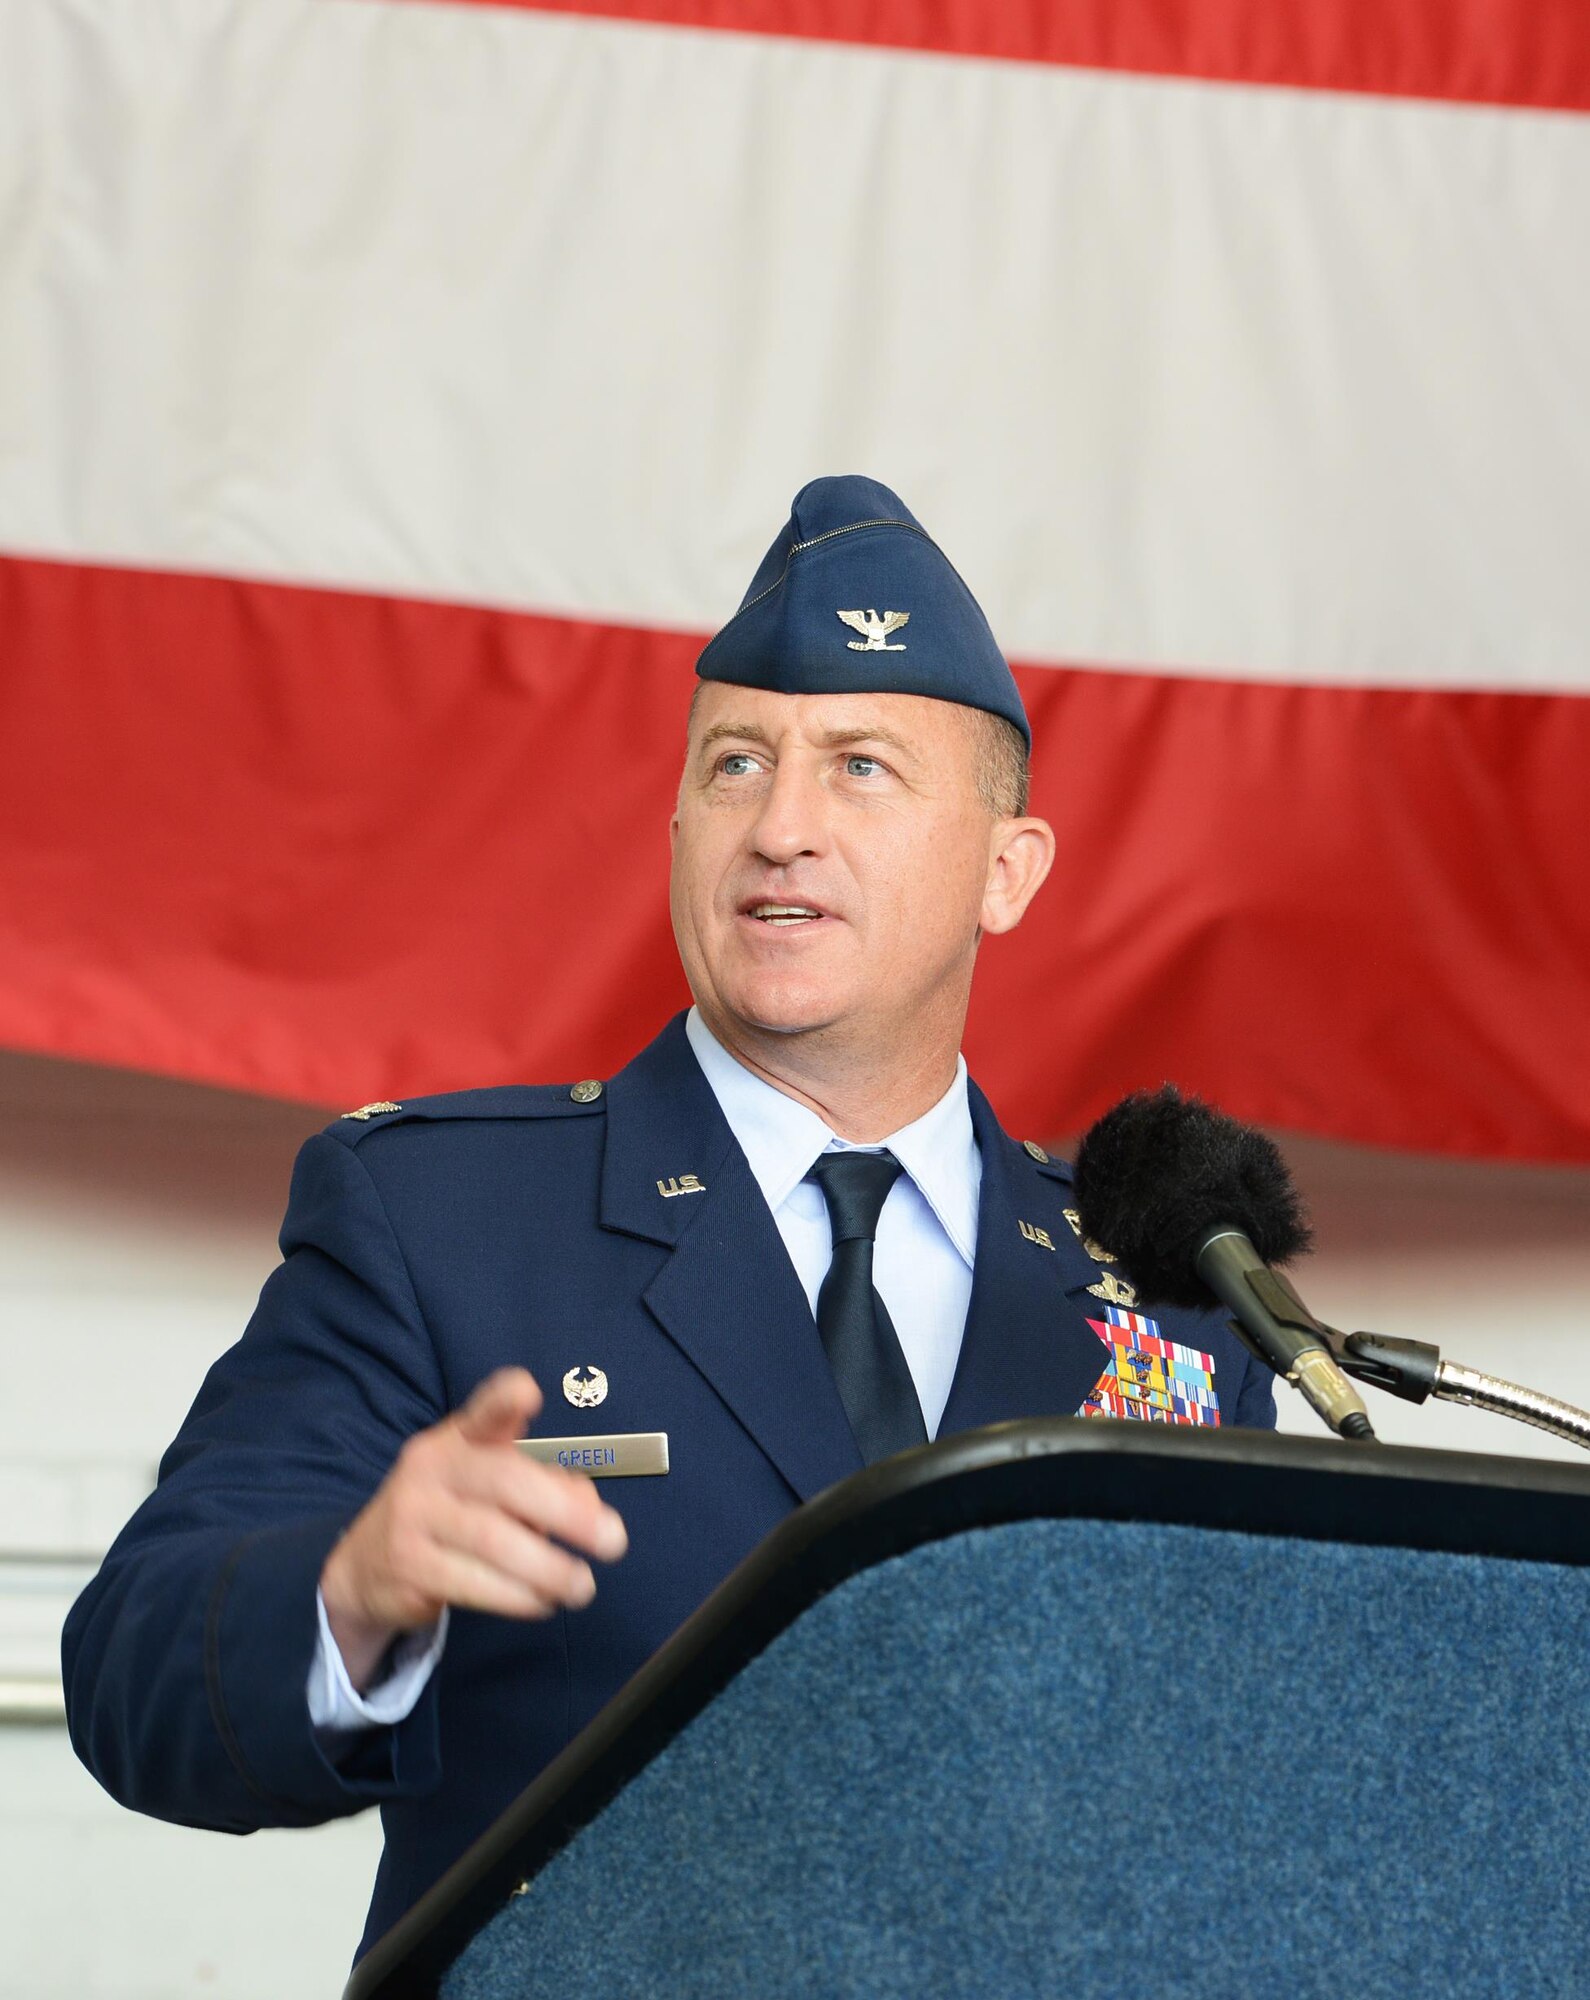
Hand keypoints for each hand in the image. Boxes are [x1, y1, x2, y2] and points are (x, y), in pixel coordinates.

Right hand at [319, 1367, 627, 1690]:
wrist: (365, 1564)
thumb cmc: (448, 1514)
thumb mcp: (489, 1487)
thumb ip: (542, 1486)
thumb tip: (590, 1505)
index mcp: (457, 1438)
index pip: (482, 1411)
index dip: (504, 1399)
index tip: (529, 1393)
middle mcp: (431, 1467)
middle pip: (505, 1481)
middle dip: (567, 1513)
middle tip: (612, 1541)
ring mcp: (413, 1516)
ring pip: (494, 1542)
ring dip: (549, 1569)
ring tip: (582, 1586)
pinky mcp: (407, 1565)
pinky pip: (474, 1584)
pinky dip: (518, 1597)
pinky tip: (542, 1602)